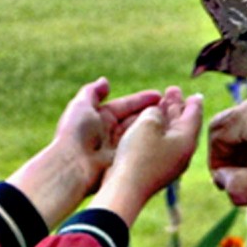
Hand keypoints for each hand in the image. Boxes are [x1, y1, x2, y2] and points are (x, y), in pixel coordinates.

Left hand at [9, 78, 162, 224]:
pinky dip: (150, 141)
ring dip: (154, 126)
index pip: (125, 106)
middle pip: (134, 119)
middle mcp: (109, 132)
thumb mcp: (81, 105)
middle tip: (172, 106)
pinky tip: (165, 136)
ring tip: (172, 119)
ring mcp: (116, 148)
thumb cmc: (76, 133)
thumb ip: (93, 91)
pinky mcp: (122, 161)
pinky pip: (138, 148)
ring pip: (139, 133)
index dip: (142, 100)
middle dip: (152, 112)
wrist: (73, 165)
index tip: (160, 95)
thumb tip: (105, 81)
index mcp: (100, 118)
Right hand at [96, 88, 202, 225]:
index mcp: (187, 140)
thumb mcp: (148, 122)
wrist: (126, 189)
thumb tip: (157, 113)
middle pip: (183, 125)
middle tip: (172, 91)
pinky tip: (149, 126)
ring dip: (166, 118)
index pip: (194, 116)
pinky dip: (158, 131)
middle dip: (177, 107)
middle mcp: (183, 153)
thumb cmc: (138, 154)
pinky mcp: (158, 170)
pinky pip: (162, 145)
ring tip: (160, 104)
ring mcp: (171, 163)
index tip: (195, 94)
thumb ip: (156, 111)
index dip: (192, 102)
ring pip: (171, 135)